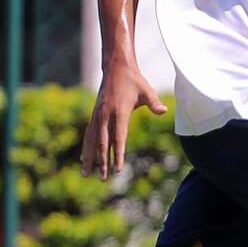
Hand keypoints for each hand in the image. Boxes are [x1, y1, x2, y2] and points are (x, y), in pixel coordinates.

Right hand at [80, 64, 167, 178]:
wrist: (116, 68)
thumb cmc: (134, 80)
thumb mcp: (147, 90)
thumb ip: (154, 103)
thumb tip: (164, 111)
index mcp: (119, 112)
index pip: (118, 138)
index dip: (117, 154)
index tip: (117, 169)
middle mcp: (105, 115)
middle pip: (102, 143)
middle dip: (102, 162)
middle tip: (103, 178)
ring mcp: (98, 115)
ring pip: (91, 140)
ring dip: (89, 157)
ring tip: (86, 173)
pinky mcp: (95, 114)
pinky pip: (89, 134)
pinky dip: (86, 146)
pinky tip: (84, 158)